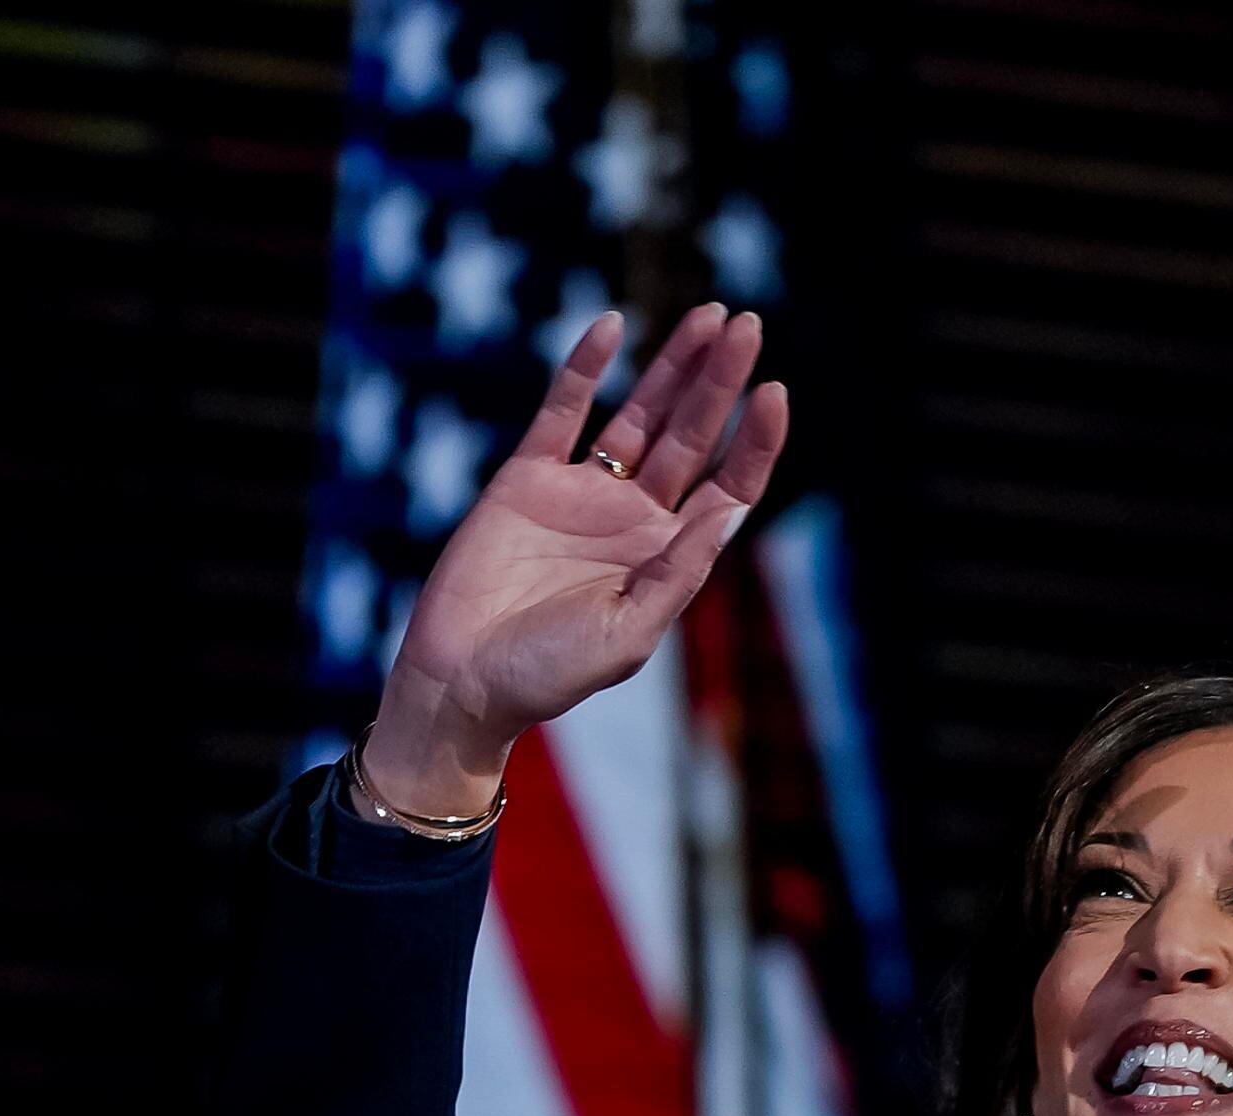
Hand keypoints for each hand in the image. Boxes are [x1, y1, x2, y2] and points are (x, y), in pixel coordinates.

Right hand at [364, 301, 790, 815]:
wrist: (460, 680)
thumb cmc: (548, 674)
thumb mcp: (628, 632)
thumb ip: (680, 570)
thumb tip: (731, 508)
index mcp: (668, 556)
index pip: (728, 486)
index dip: (755, 440)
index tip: (772, 391)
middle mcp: (633, 518)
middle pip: (691, 435)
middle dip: (720, 381)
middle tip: (748, 324)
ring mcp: (581, 492)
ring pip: (639, 413)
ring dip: (673, 365)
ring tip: (709, 317)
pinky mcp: (527, 476)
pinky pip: (562, 410)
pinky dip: (585, 368)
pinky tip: (613, 326)